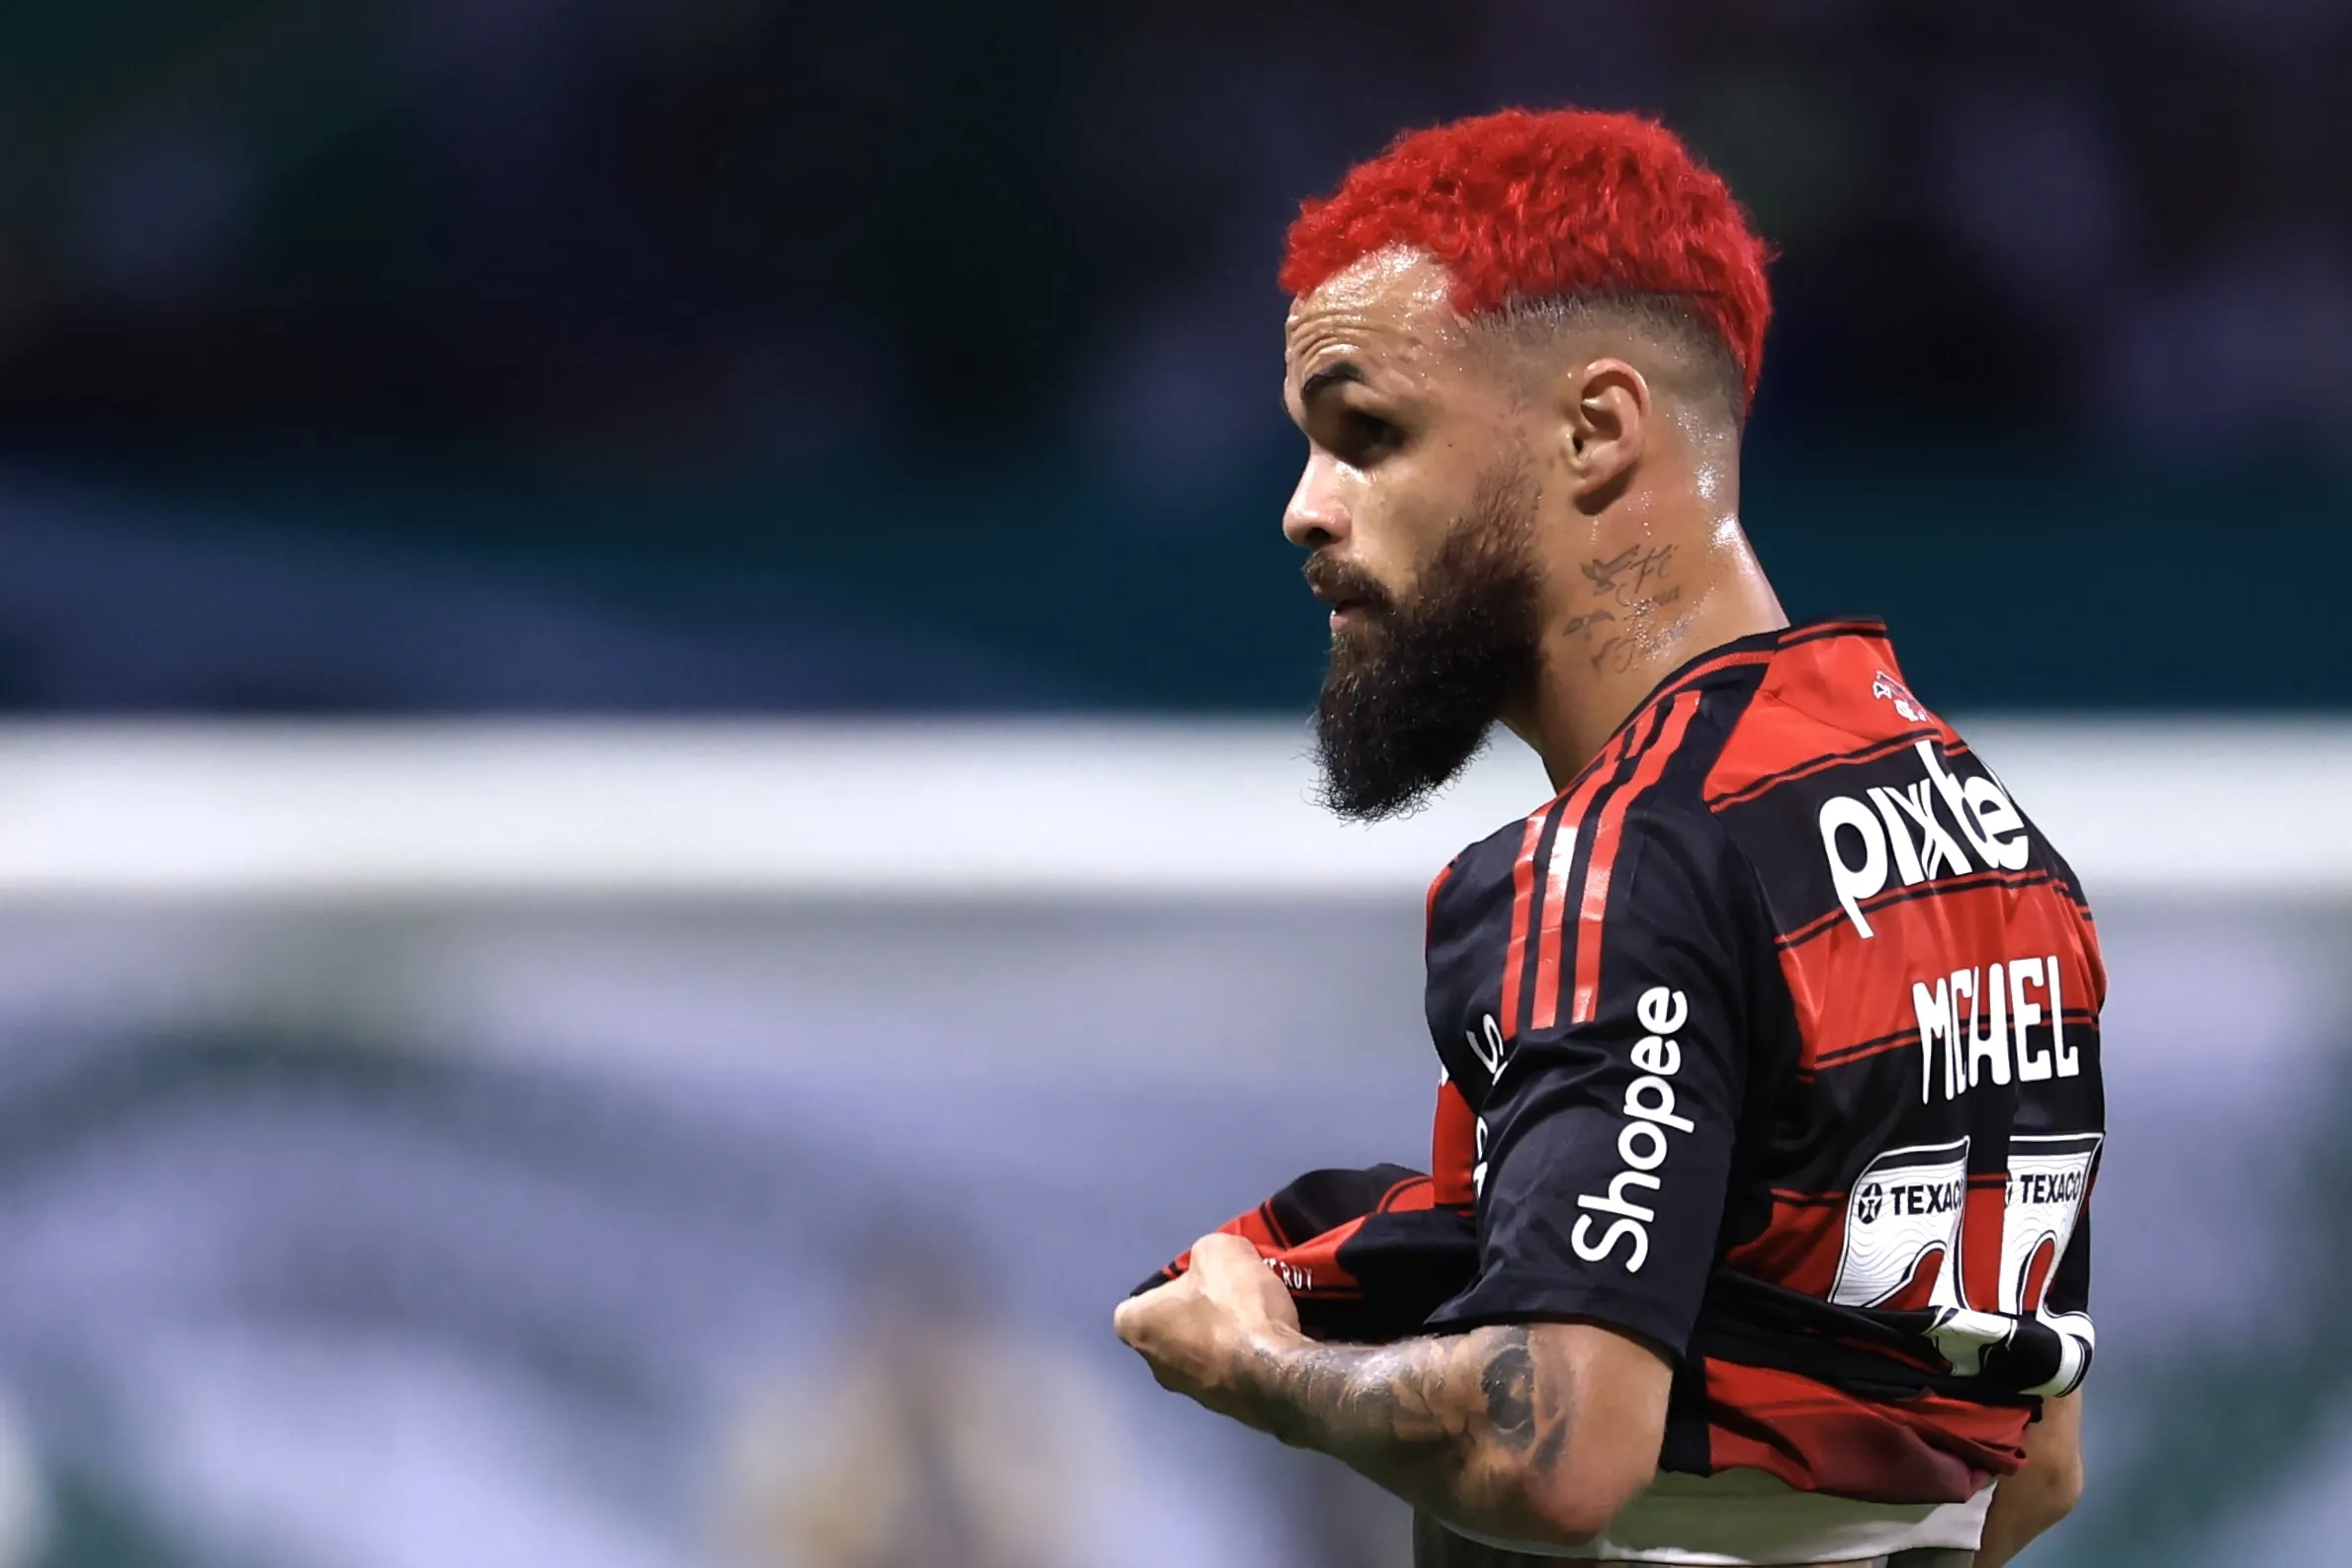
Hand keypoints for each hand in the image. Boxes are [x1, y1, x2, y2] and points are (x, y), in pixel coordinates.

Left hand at [1113, 1232, 1303, 1417]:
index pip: (1137, 1305)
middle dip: (1195, 1314)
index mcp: (1136, 1327)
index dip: (1166, 1289)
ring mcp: (1188, 1392)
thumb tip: (1208, 1269)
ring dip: (1221, 1338)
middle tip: (1226, 1297)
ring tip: (1253, 1319)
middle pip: (1171, 1330)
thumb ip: (1203, 1254)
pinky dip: (1242, 1359)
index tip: (1194, 1282)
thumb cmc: (1232, 1306)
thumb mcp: (1218, 1250)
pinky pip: (1227, 1373)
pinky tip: (1265, 1342)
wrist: (1273, 1370)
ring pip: (1200, 1354)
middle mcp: (1153, 1365)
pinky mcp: (1222, 1407)